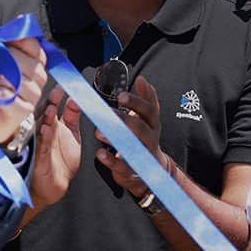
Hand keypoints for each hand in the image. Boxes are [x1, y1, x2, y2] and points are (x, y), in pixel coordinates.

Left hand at [0, 37, 46, 144]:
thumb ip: (5, 42)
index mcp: (35, 62)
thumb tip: (18, 21)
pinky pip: (6, 94)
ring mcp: (33, 95)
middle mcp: (38, 77)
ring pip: (11, 75)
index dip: (13, 39)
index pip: (31, 43)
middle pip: (19, 58)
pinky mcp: (23, 110)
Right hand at [31, 87, 82, 208]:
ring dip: (46, 117)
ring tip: (52, 108)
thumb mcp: (73, 135)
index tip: (64, 86)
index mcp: (53, 125)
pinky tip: (46, 129)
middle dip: (51, 102)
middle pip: (45, 113)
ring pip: (41, 127)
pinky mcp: (39, 156)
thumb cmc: (61, 160)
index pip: (53, 106)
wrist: (55, 184)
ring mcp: (40, 143)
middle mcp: (44, 131)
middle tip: (57, 92)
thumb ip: (74, 118)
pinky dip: (44, 137)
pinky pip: (41, 145)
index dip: (58, 96)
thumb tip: (77, 99)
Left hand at [94, 75, 170, 198]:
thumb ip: (146, 100)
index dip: (136, 102)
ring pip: (132, 148)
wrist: (150, 170)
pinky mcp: (132, 170)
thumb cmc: (144, 138)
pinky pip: (122, 166)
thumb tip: (142, 79)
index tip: (121, 95)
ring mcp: (142, 156)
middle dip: (125, 120)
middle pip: (142, 129)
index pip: (149, 111)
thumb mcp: (147, 119)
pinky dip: (110, 160)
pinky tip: (100, 153)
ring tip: (98, 132)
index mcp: (152, 125)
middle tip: (108, 112)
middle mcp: (150, 139)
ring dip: (115, 139)